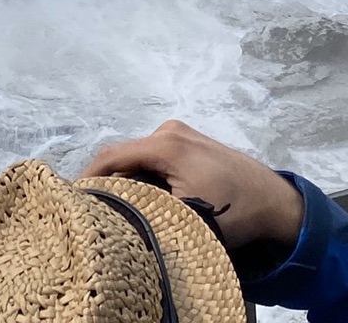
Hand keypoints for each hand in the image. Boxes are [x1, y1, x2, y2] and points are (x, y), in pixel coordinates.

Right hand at [82, 120, 303, 248]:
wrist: (273, 202)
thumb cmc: (234, 210)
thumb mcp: (188, 216)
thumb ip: (148, 209)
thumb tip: (115, 217)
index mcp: (165, 144)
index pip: (112, 156)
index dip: (89, 178)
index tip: (73, 201)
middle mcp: (168, 131)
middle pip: (124, 157)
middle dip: (108, 183)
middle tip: (96, 212)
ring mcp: (179, 135)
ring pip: (138, 159)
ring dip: (128, 182)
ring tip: (118, 210)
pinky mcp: (187, 143)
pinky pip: (153, 159)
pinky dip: (144, 177)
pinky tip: (144, 200)